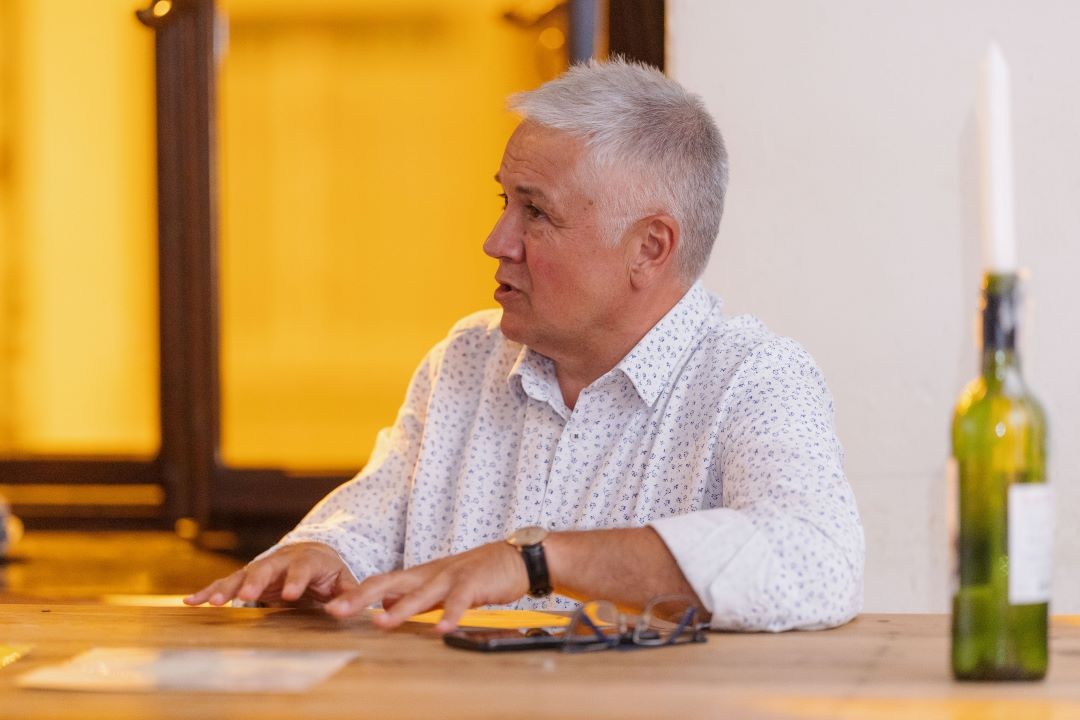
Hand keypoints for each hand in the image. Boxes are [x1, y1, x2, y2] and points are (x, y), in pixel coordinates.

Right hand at [184, 542, 359, 606]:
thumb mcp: (345, 581)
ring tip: (212, 603)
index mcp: (308, 560)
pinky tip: (191, 602)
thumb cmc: (330, 573)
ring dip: (227, 588)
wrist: (312, 554)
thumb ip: (349, 596)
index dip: (296, 579)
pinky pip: (226, 583)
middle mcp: (281, 561)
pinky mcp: (247, 578)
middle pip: (267, 568)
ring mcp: (262, 568)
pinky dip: (209, 591)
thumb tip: (342, 612)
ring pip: (242, 575)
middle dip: (256, 581)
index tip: (290, 595)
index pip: (302, 567)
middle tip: (246, 596)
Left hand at [323, 541, 528, 632]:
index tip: (330, 608)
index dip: (355, 595)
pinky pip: (460, 601)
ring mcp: (450, 576)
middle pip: (389, 583)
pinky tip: (441, 631)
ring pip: (421, 594)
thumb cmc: (474, 575)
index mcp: (419, 575)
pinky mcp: (473, 583)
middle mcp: (429, 573)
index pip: (380, 583)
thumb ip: (413, 597)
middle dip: (360, 597)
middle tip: (335, 610)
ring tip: (380, 623)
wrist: (513, 557)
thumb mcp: (438, 586)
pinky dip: (450, 615)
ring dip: (400, 610)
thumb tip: (384, 608)